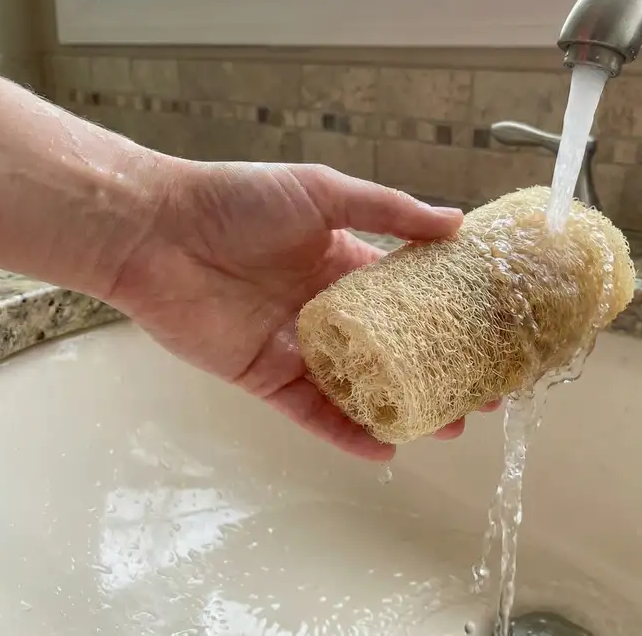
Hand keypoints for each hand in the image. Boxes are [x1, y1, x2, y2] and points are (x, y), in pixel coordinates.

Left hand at [107, 160, 498, 460]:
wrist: (155, 229)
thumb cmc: (239, 200)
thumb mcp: (323, 194)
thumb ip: (389, 210)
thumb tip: (456, 221)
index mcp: (343, 264)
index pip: (407, 297)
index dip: (447, 316)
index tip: (486, 334)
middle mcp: (326, 309)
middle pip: (391, 348)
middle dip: (433, 371)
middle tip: (479, 393)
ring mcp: (297, 346)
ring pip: (358, 386)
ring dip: (400, 408)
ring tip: (447, 427)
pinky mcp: (265, 377)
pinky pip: (311, 411)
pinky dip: (345, 431)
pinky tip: (384, 447)